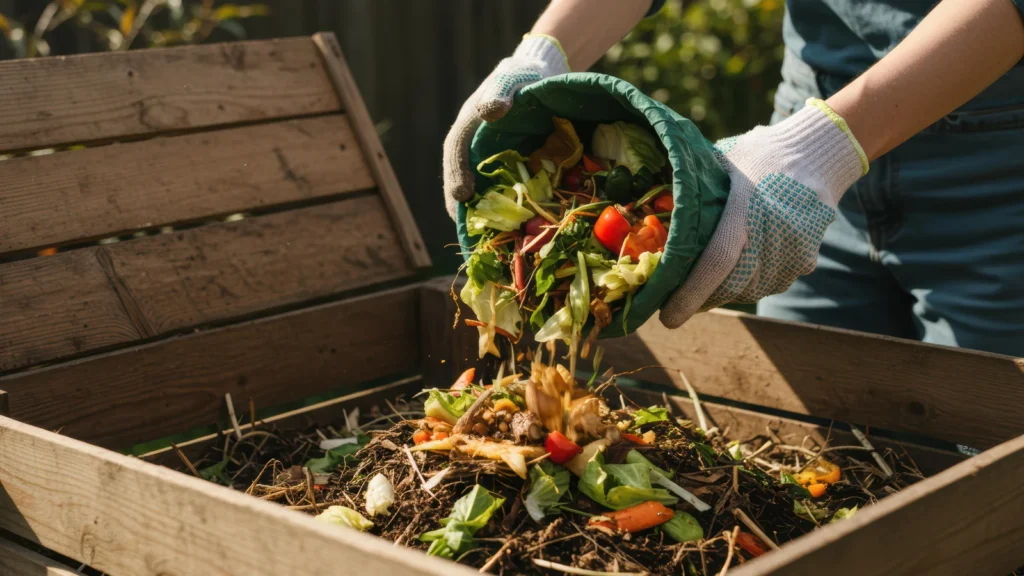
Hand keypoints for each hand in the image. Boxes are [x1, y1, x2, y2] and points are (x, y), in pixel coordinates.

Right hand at [442, 34, 568, 219]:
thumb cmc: (521, 75)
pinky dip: (501, 206)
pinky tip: (512, 225)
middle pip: (459, 176)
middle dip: (460, 204)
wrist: (537, 75)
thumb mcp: (510, 78)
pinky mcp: (503, 164)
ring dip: (478, 210)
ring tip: (483, 236)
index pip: (456, 150)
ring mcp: (486, 156)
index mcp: (469, 124)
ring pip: (477, 186)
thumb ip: (499, 92)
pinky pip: (498, 188)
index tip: (461, 195)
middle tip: (464, 229)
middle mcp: (472, 144)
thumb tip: (491, 112)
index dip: (457, 173)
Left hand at [659, 99, 868, 327]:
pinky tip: (737, 267)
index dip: (691, 294)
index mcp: (747, 206)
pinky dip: (749, 283)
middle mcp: (775, 232)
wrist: (817, 153)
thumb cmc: (757, 155)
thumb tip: (650, 215)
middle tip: (677, 302)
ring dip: (724, 291)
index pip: (717, 261)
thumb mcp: (719, 161)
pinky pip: (770, 283)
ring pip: (750, 290)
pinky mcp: (805, 260)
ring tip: (705, 282)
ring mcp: (794, 249)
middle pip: (732, 285)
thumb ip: (692, 189)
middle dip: (700, 298)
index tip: (667, 318)